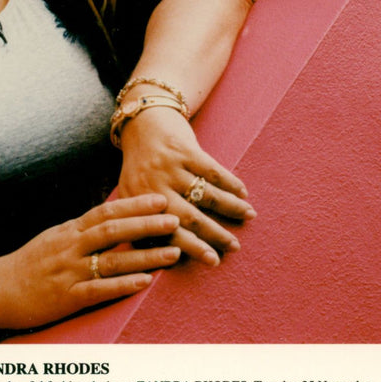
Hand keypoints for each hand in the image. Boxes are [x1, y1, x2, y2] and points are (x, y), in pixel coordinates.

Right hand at [0, 195, 181, 329]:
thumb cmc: (30, 264)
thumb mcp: (55, 238)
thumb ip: (82, 230)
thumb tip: (112, 219)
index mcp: (70, 231)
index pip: (106, 211)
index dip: (135, 204)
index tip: (160, 198)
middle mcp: (71, 246)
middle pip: (113, 230)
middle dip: (146, 224)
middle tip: (175, 219)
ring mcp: (69, 271)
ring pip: (112, 259)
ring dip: (145, 255)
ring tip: (173, 252)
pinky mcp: (67, 297)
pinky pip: (100, 289)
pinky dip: (124, 284)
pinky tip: (145, 282)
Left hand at [117, 107, 254, 264]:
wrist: (141, 120)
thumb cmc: (140, 165)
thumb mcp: (132, 191)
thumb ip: (144, 221)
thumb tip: (166, 257)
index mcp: (136, 202)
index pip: (166, 233)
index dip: (191, 248)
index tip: (213, 261)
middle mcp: (151, 185)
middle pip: (189, 217)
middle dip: (215, 234)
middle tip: (235, 247)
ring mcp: (168, 166)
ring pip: (206, 193)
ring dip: (231, 207)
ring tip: (248, 216)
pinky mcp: (183, 148)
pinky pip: (212, 170)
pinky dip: (230, 182)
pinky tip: (242, 192)